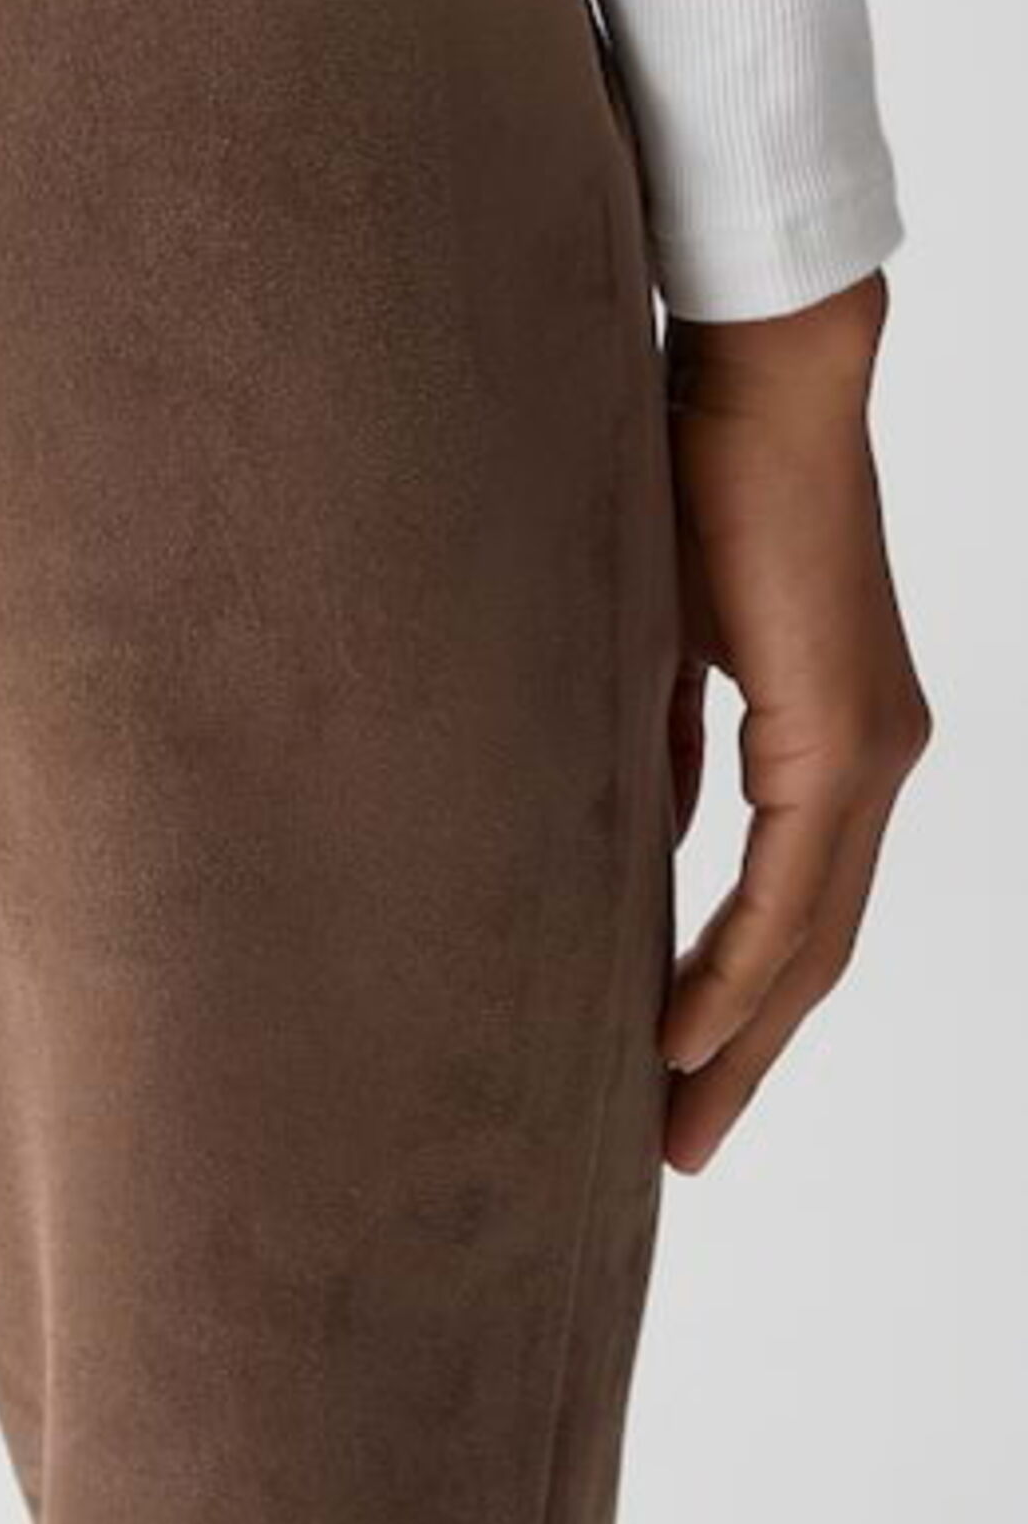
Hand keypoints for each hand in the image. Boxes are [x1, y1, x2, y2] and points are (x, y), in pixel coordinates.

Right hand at [656, 268, 930, 1173]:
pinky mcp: (841, 734)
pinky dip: (738, 965)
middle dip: (744, 1055)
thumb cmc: (700, 477)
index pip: (796, 906)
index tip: (671, 1068)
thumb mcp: (668, 641)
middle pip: (814, 949)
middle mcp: (876, 758)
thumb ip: (670, 741)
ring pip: (811, 936)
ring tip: (675, 1117)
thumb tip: (647, 833)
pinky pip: (791, 885)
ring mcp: (870, 751)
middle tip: (679, 1144)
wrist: (762, 379)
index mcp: (840, 737)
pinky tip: (685, 1028)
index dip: (740, 1000)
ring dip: (739, 1037)